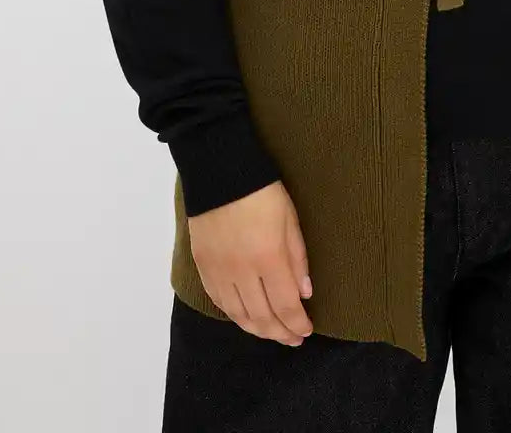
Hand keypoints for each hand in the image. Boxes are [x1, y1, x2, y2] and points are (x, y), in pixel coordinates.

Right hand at [187, 180, 314, 345]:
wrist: (219, 171)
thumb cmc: (263, 191)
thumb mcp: (290, 219)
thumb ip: (297, 259)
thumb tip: (304, 293)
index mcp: (269, 258)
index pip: (286, 306)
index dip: (297, 324)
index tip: (307, 331)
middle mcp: (242, 272)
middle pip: (262, 317)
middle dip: (281, 333)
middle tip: (293, 339)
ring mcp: (219, 271)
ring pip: (239, 315)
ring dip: (258, 329)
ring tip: (272, 333)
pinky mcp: (203, 266)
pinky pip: (219, 301)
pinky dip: (234, 315)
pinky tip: (245, 317)